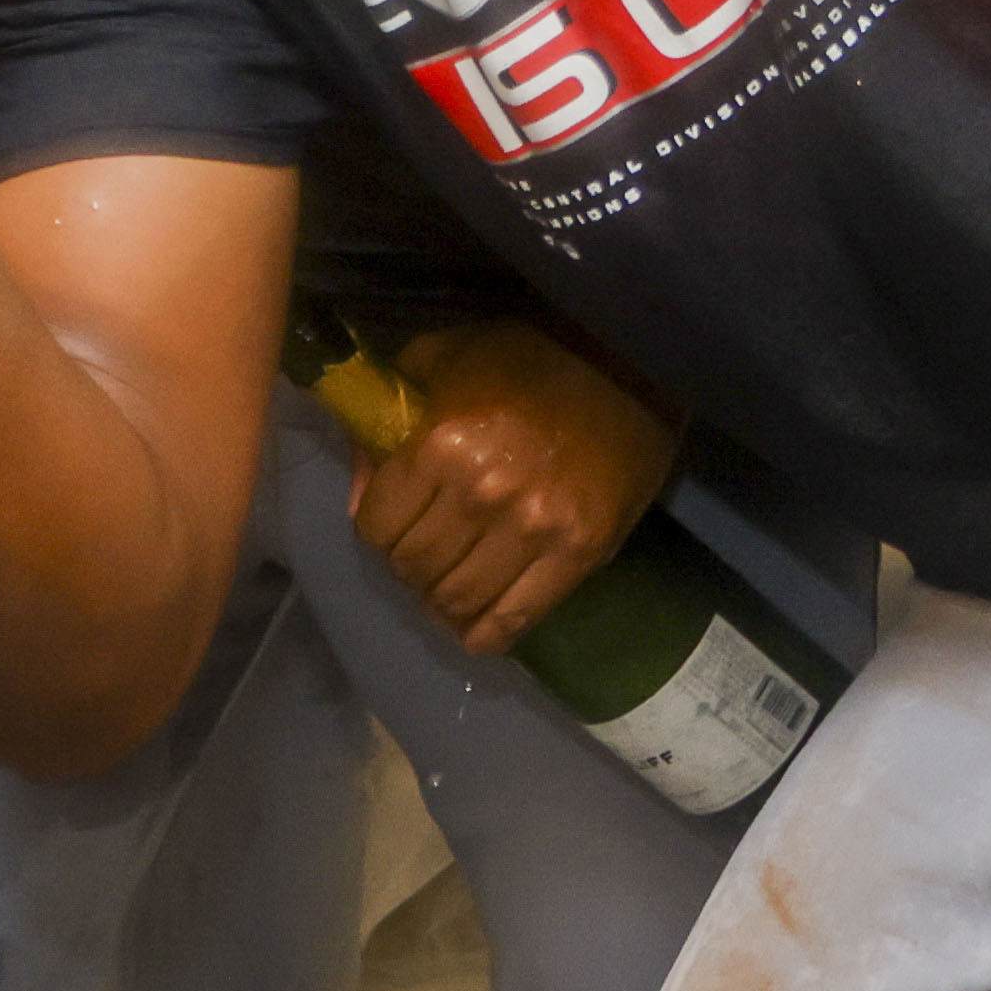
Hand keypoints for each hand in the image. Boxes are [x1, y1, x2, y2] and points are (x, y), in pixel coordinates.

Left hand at [346, 318, 678, 659]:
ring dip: (441, 600)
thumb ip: (389, 414)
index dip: (376, 526)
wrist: (630, 361)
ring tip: (450, 582)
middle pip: (413, 567)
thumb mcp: (444, 357)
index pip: (377, 524)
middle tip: (423, 551)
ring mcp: (533, 531)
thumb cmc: (530, 356)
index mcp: (442, 443)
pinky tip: (477, 620)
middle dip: (407, 565)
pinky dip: (483, 633)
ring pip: (455, 601)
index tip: (391, 521)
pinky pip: (509, 623)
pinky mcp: (576, 556)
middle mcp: (482, 494)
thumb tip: (360, 484)